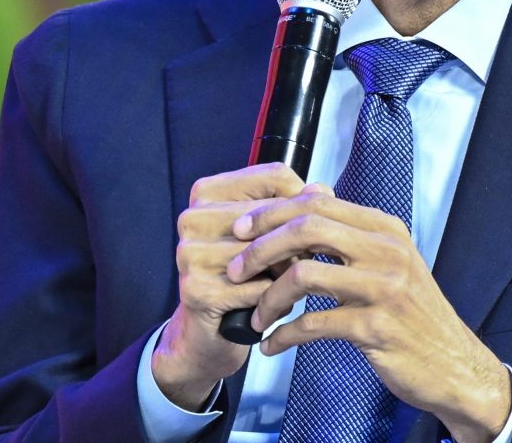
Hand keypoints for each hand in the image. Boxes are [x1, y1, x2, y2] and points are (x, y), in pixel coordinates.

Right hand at [151, 162, 309, 410]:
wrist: (209, 334)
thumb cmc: (244, 278)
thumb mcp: (268, 237)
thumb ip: (293, 209)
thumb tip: (322, 189)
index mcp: (207, 192)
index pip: (275, 176)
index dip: (305, 200)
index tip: (313, 223)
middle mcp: (192, 217)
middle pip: (274, 214)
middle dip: (298, 240)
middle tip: (308, 261)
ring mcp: (190, 253)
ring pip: (268, 253)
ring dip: (289, 273)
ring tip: (290, 287)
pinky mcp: (196, 289)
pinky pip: (259, 288)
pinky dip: (276, 301)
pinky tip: (275, 308)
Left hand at [228, 189, 511, 442]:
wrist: (453, 364)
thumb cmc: (413, 315)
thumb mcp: (390, 264)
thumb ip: (352, 236)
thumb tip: (307, 203)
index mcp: (385, 229)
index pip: (317, 203)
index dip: (271, 213)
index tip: (241, 229)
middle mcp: (387, 251)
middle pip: (307, 228)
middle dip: (261, 247)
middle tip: (236, 269)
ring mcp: (383, 288)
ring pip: (304, 274)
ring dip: (268, 297)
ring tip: (255, 315)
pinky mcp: (376, 327)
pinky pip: (314, 324)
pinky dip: (284, 335)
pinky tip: (272, 345)